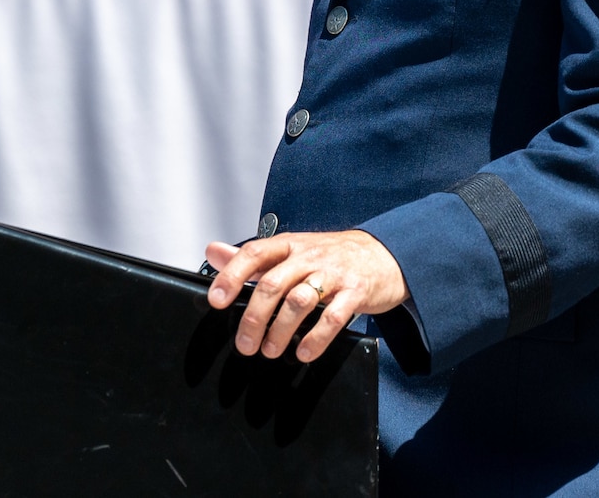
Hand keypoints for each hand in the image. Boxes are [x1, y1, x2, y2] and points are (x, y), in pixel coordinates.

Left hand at [204, 230, 409, 362]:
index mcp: (289, 244)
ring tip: (270, 351)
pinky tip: (304, 352)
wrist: (385, 252)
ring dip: (281, 330)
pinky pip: (333, 317)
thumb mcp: (292, 248)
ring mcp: (333, 273)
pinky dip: (316, 338)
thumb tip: (213, 252)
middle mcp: (309, 256)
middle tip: (244, 344)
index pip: (255, 253)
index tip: (217, 300)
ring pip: (299, 301)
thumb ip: (253, 256)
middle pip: (273, 284)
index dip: (232, 275)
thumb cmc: (332, 254)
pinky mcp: (356, 292)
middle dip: (254, 317)